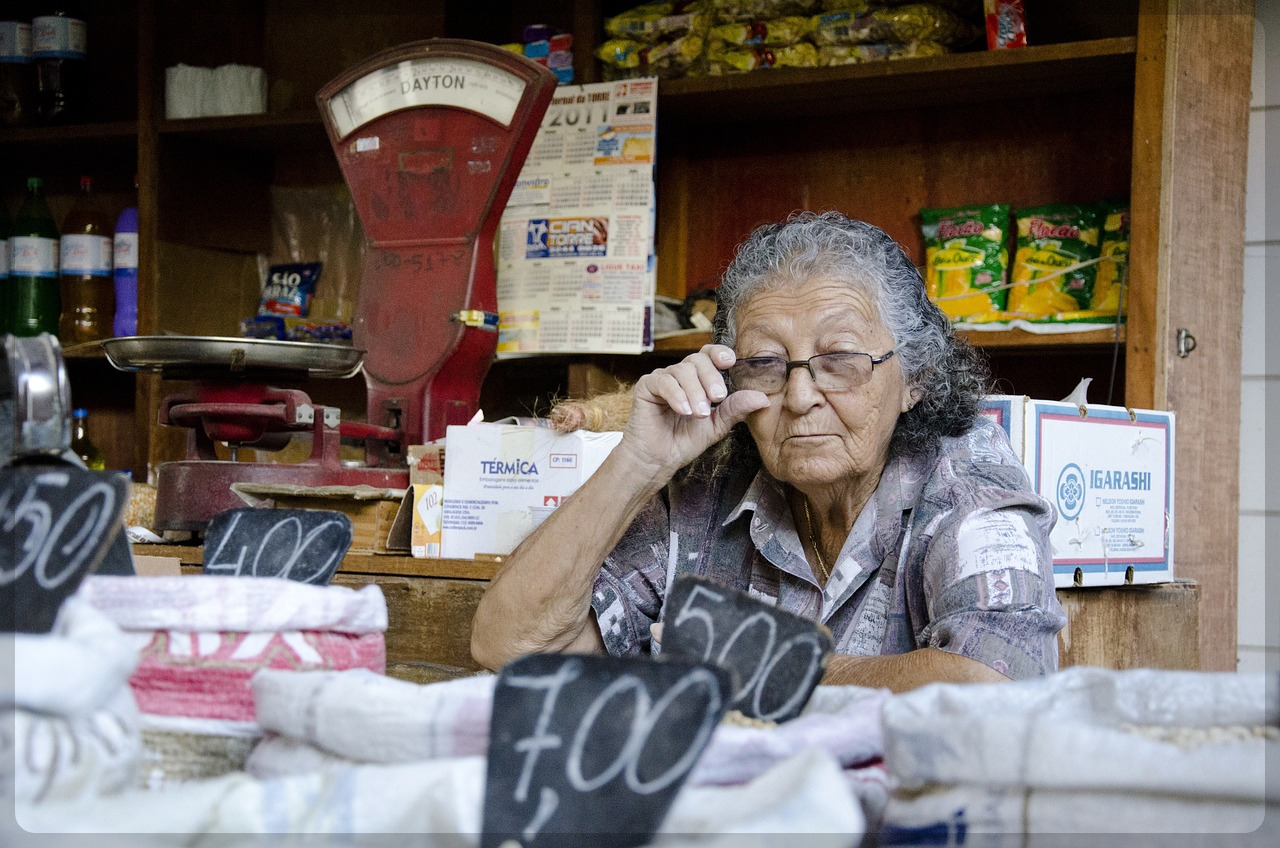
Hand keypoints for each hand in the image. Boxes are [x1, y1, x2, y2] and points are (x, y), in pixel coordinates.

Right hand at [620, 344, 769, 474]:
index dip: (719, 353)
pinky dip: (676, 394)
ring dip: (695, 392)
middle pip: (698, 360)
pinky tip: (683, 410)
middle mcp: (680, 374)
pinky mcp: (646, 386)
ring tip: (699, 414)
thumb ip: (735, 409)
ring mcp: (662, 378)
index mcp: (698, 378)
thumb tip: (762, 398)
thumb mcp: (717, 425)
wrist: (659, 460)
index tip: (729, 363)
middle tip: (717, 399)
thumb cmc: (684, 441)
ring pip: (682, 370)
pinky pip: (663, 381)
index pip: (709, 355)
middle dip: (711, 378)